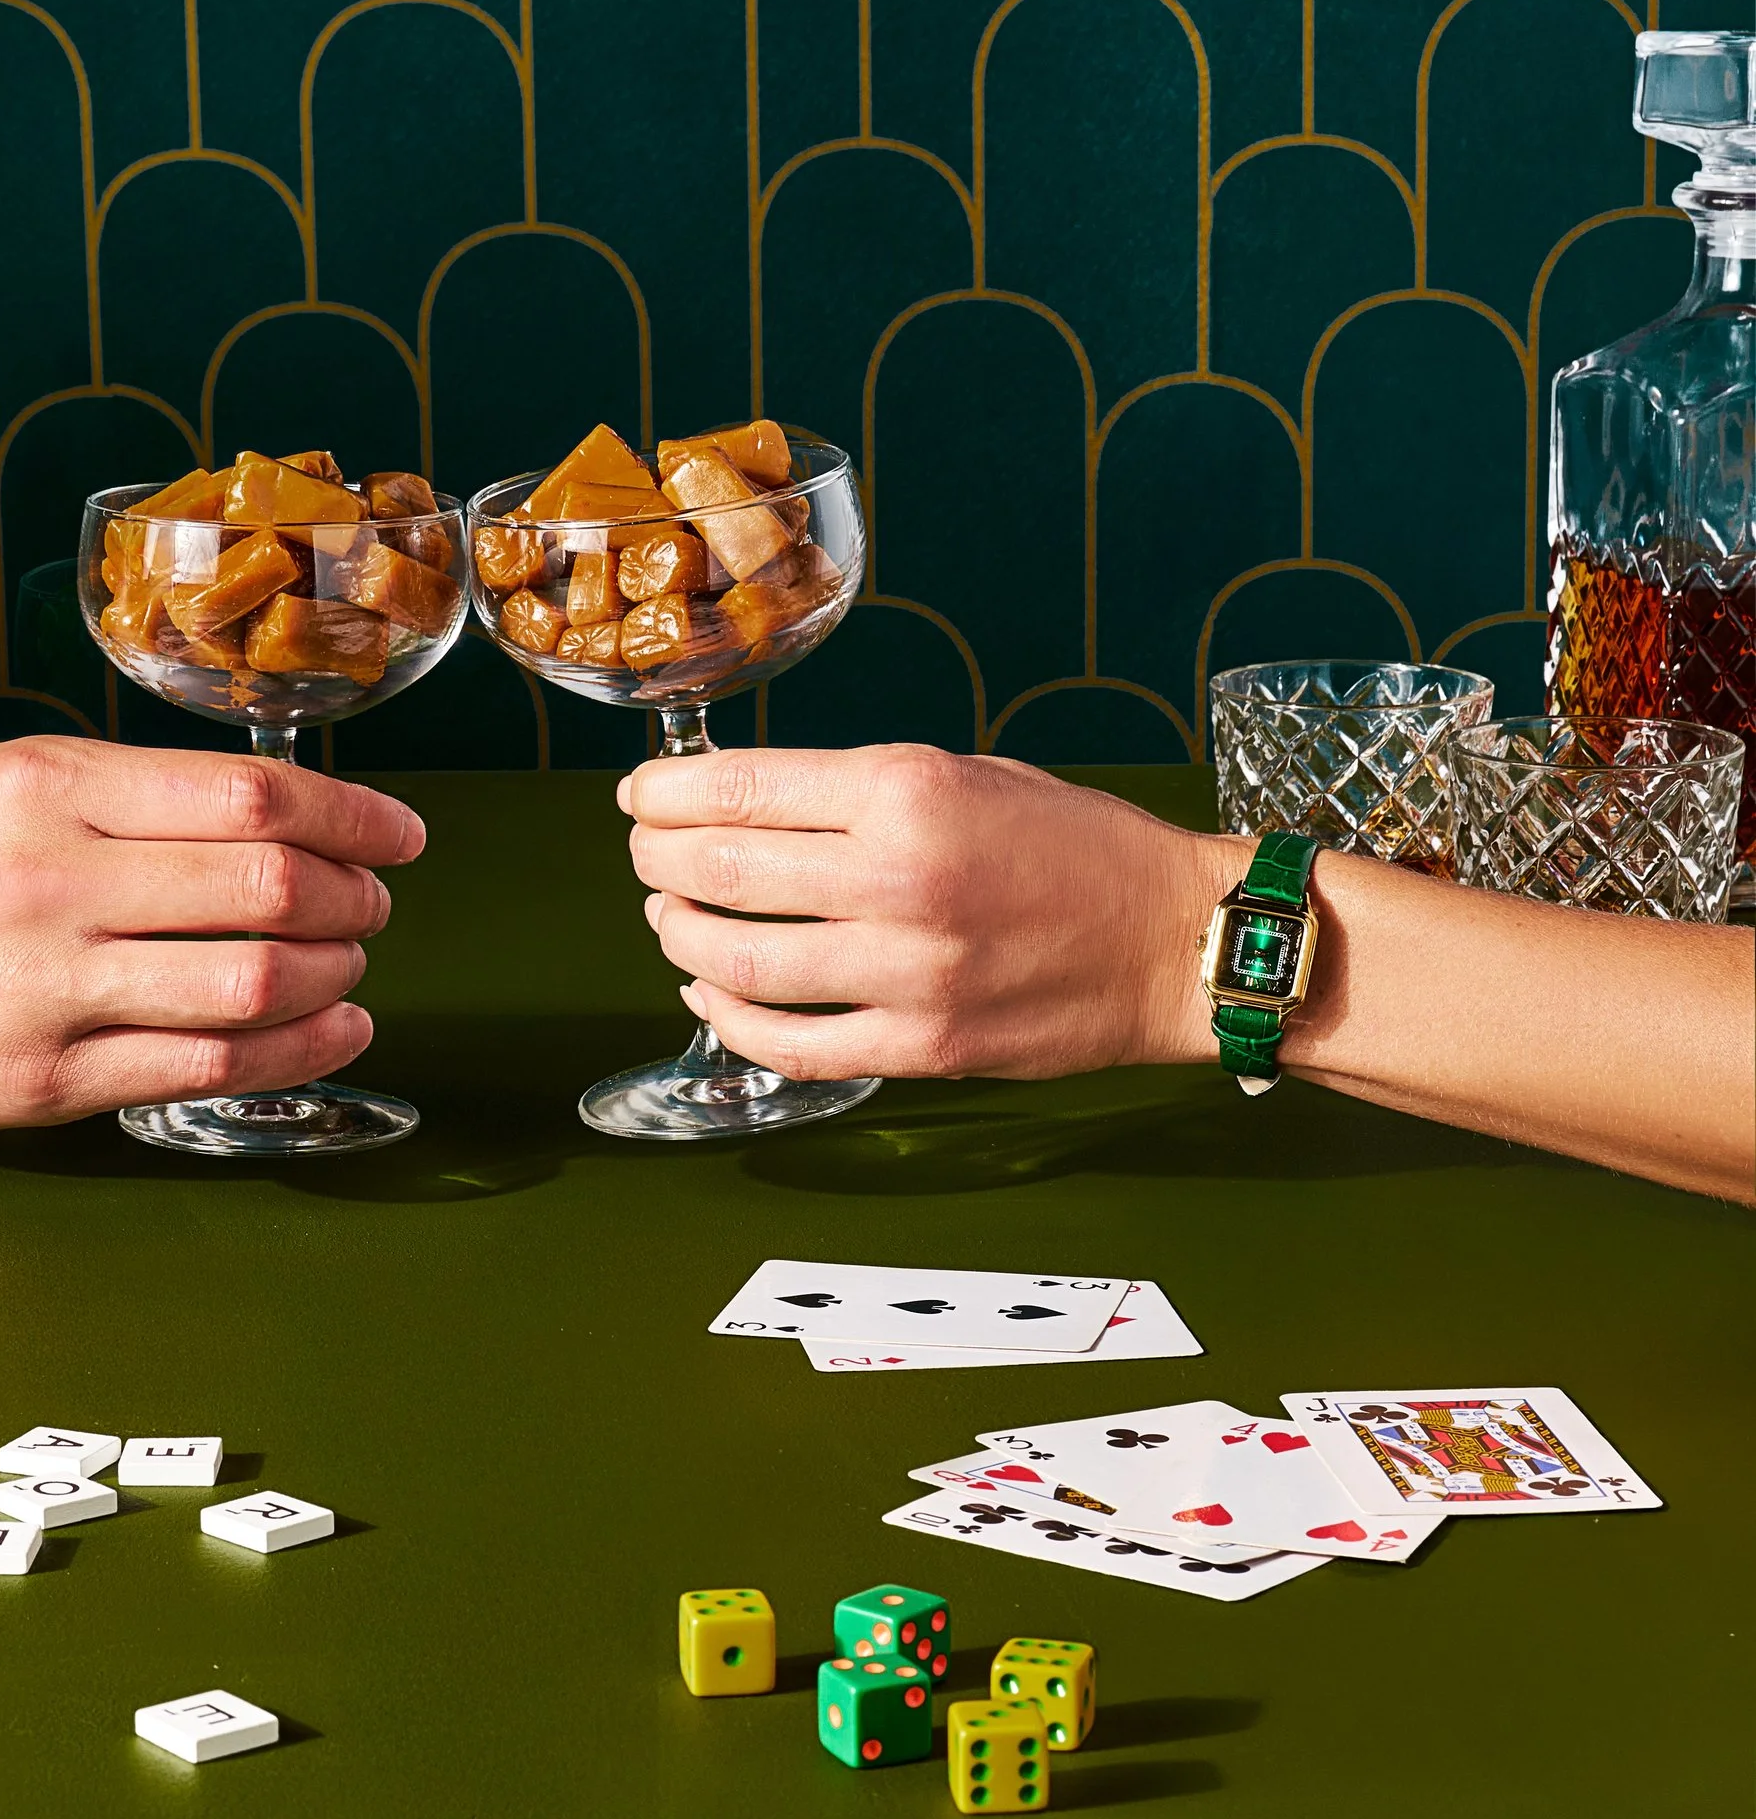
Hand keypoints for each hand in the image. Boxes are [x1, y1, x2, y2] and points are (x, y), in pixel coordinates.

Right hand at [0, 739, 423, 1128]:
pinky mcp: (39, 1082)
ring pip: (250, 984)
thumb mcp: (7, 777)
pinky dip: (294, 1052)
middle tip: (376, 904)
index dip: (353, 816)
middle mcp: (54, 882)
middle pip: (267, 888)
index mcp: (53, 788)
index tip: (400, 835)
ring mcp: (48, 990)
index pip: (251, 793)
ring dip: (334, 977)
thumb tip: (282, 812)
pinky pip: (204, 1069)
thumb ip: (134, 793)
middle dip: (354, 900)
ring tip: (352, 967)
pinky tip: (333, 1033)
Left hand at [619, 745, 1238, 1081]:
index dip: (665, 796)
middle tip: (645, 853)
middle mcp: (898, 879)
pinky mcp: (922, 1046)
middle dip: (658, 859)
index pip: (738, 789)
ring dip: (680, 935)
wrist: (1177, 940)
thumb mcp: (966, 772)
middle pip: (721, 871)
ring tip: (669, 917)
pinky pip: (791, 1045)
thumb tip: (742, 799)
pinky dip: (730, 1017)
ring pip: (739, 962)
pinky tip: (710, 991)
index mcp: (906, 792)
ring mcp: (908, 973)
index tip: (640, 797)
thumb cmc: (1075, 847)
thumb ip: (855, 789)